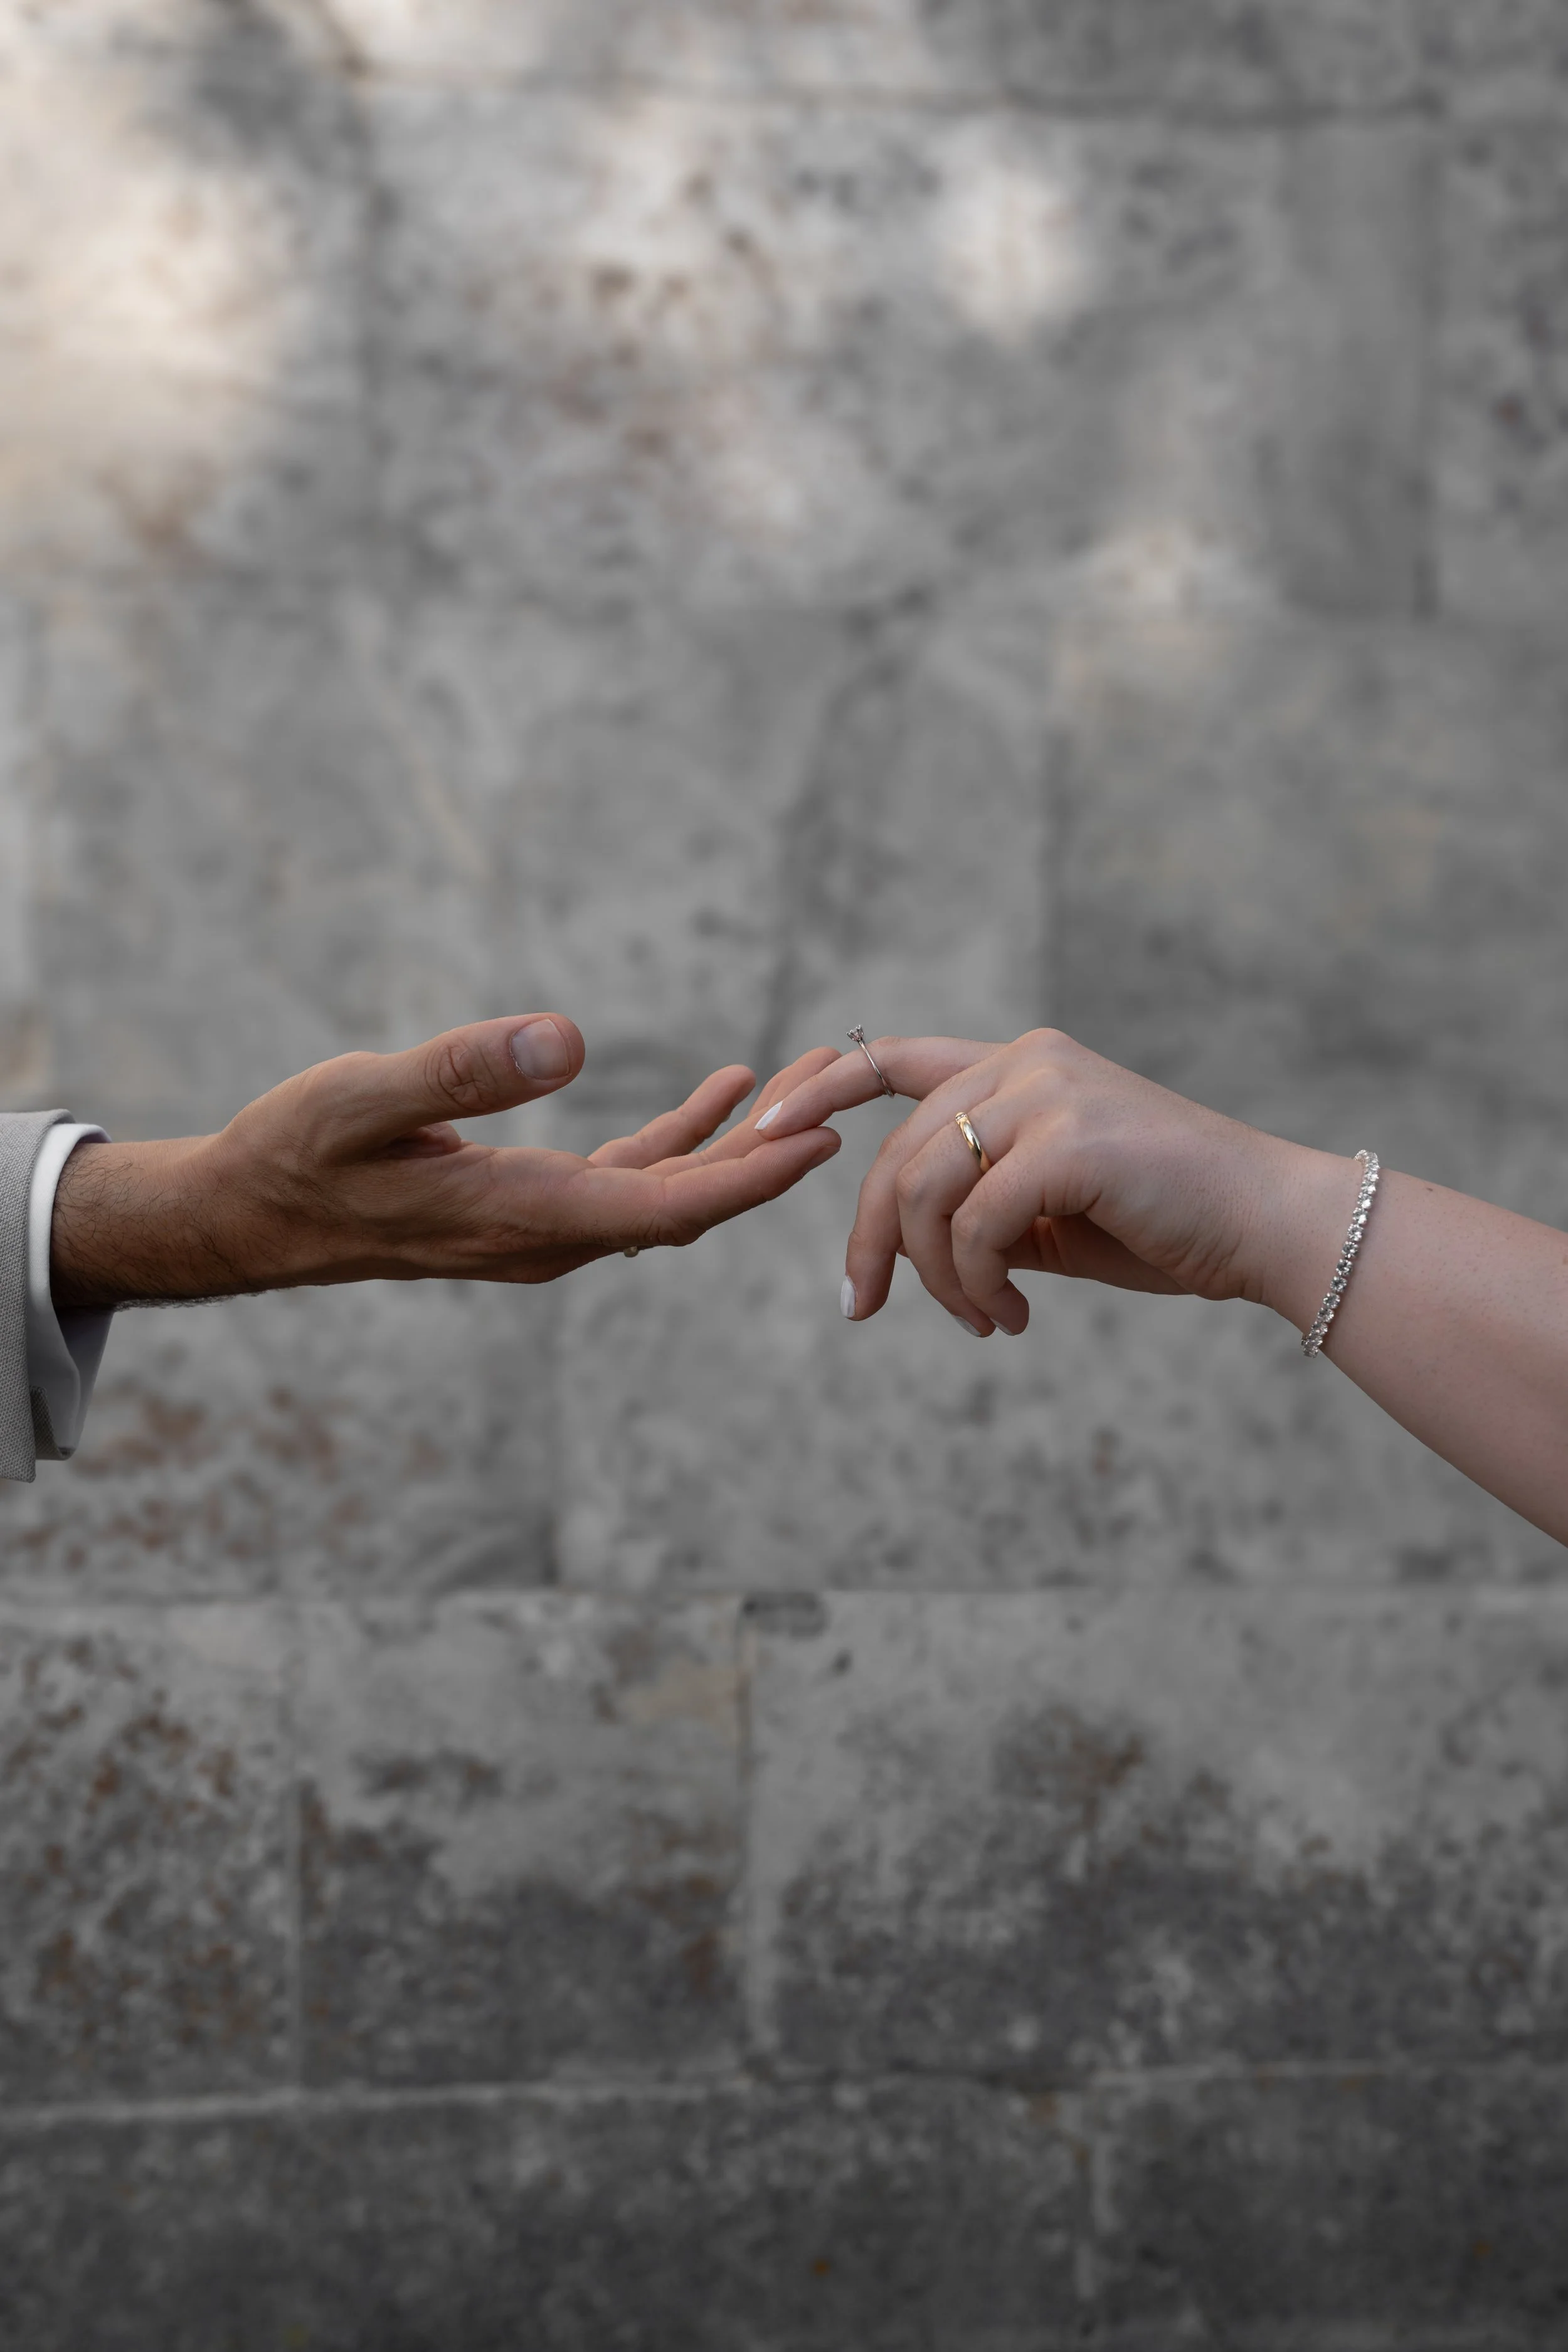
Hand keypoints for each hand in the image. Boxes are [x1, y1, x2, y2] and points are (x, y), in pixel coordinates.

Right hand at [51, 1015, 843, 1309]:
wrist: (256, 1215)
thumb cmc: (296, 1154)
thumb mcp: (362, 1097)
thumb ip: (461, 1071)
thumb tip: (567, 1039)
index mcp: (523, 1217)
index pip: (664, 1209)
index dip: (747, 1177)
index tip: (820, 1137)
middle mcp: (549, 1237)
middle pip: (686, 1205)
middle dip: (769, 1154)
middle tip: (843, 1086)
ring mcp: (545, 1228)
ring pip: (667, 1194)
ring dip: (738, 1144)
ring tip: (805, 1081)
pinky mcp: (533, 1206)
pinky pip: (632, 1180)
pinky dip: (683, 1139)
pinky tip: (722, 1092)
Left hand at [758, 1028, 1324, 1337]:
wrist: (1264, 1227)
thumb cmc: (1164, 1225)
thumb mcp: (1051, 1213)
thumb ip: (981, 1204)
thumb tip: (908, 1245)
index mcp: (1019, 1064)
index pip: (889, 1058)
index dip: (815, 1091)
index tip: (760, 1132)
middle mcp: (1026, 1061)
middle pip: (894, 1154)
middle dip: (868, 1243)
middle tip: (865, 1311)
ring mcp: (1049, 1092)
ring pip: (925, 1192)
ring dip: (939, 1278)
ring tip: (984, 1323)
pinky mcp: (1070, 1138)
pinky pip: (976, 1223)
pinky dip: (979, 1283)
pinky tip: (1013, 1318)